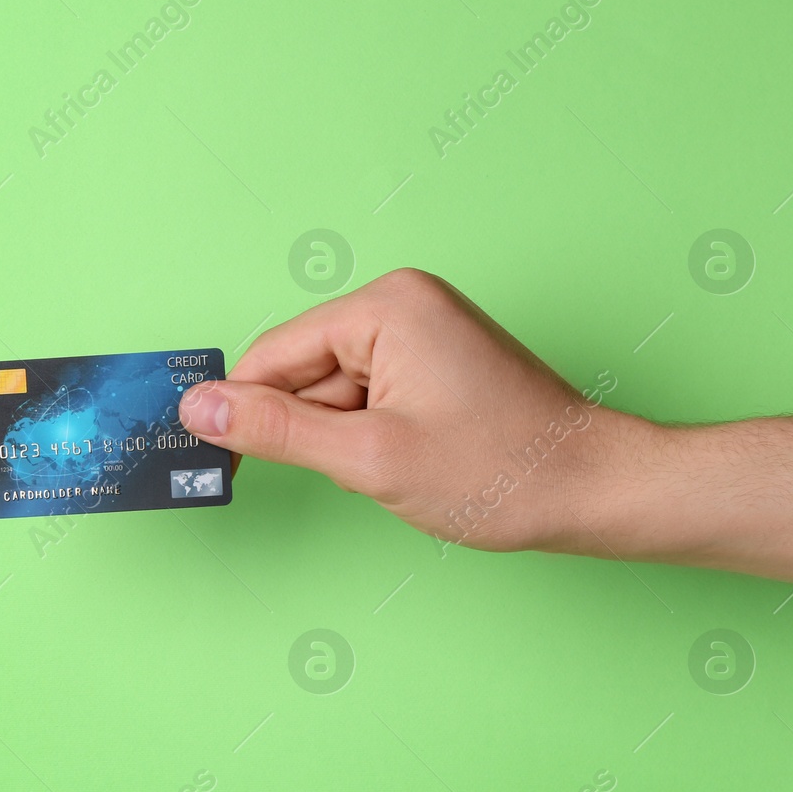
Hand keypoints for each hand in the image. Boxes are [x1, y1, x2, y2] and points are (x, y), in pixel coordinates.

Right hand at [179, 269, 640, 552]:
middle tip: (356, 472)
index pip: (275, 353)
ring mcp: (423, 329)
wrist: (592, 489)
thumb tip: (199, 406)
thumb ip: (276, 429)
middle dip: (313, 429)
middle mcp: (403, 302)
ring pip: (335, 388)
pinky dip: (371, 435)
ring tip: (402, 467)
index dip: (246, 410)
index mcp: (386, 306)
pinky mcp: (436, 359)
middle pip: (304, 368)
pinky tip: (411, 460)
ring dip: (346, 438)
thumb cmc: (499, 472)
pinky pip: (369, 393)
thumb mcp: (370, 458)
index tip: (228, 461)